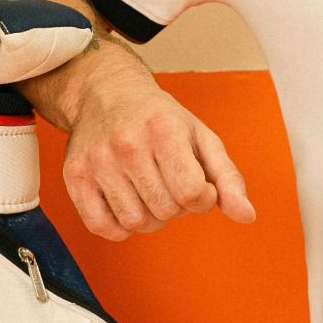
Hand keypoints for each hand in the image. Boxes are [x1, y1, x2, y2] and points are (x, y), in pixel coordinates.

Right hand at [61, 61, 256, 240]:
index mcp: (165, 130)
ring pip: (136, 222)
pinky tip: (127, 203)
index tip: (197, 185)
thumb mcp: (202, 139)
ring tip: (148, 190)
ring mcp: (98, 161)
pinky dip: (119, 227)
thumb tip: (246, 215)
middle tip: (169, 183)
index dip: (203, 198)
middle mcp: (128, 144)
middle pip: (166, 210)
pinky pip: (102, 227)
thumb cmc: (158, 118)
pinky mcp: (75, 177)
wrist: (107, 94)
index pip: (193, 192)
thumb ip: (228, 179)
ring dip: (149, 217)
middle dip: (176, 206)